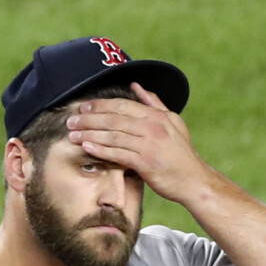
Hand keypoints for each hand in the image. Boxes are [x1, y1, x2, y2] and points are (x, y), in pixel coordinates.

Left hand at [66, 82, 212, 204]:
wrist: (194, 180)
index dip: (100, 105)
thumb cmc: (181, 153)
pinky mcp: (146, 163)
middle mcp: (152, 127)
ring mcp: (149, 144)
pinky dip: (101, 150)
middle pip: (114, 118)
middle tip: (71, 120)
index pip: (122, 105)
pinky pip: (118, 154)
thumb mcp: (173, 122)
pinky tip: (87, 148)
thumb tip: (136, 85)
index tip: (83, 107)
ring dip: (90, 134)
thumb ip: (154, 103)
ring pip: (113, 135)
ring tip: (72, 135)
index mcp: (156, 116)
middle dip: (89, 119)